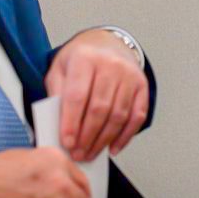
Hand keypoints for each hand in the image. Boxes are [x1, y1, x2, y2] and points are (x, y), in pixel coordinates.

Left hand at [46, 29, 147, 160]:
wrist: (106, 43)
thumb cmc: (80, 61)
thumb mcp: (59, 69)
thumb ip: (56, 94)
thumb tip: (58, 126)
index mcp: (85, 58)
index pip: (77, 96)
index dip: (71, 122)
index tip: (67, 143)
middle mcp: (110, 64)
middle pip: (100, 108)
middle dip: (88, 137)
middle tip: (78, 154)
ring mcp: (129, 75)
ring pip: (118, 115)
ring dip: (104, 140)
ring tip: (91, 154)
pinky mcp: (142, 86)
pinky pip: (137, 116)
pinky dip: (126, 136)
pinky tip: (113, 148)